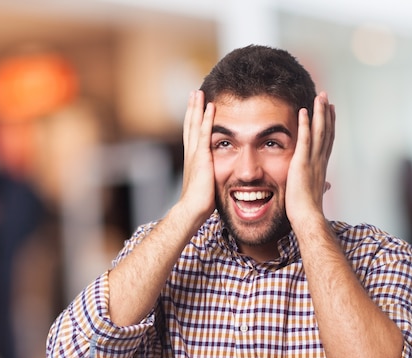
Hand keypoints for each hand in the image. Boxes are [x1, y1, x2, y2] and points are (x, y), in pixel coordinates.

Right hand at [179, 90, 216, 222]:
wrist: (192, 210)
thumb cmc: (200, 203)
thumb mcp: (207, 184)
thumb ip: (211, 176)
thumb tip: (221, 177)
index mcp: (192, 160)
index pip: (192, 135)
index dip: (193, 121)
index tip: (195, 108)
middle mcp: (191, 154)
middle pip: (190, 125)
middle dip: (192, 109)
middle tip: (194, 93)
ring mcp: (195, 154)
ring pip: (194, 125)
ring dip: (197, 108)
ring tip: (198, 93)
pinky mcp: (201, 157)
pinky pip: (204, 133)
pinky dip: (206, 119)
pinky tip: (210, 106)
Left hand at [285, 92, 335, 225]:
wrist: (308, 217)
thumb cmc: (309, 210)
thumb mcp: (316, 193)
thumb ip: (321, 186)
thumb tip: (328, 186)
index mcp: (322, 167)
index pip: (327, 142)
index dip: (330, 125)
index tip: (330, 112)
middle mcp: (320, 161)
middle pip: (327, 132)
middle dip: (326, 113)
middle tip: (326, 97)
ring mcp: (313, 161)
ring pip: (319, 131)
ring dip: (319, 112)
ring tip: (320, 96)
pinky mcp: (302, 163)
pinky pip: (305, 139)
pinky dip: (305, 124)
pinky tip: (304, 110)